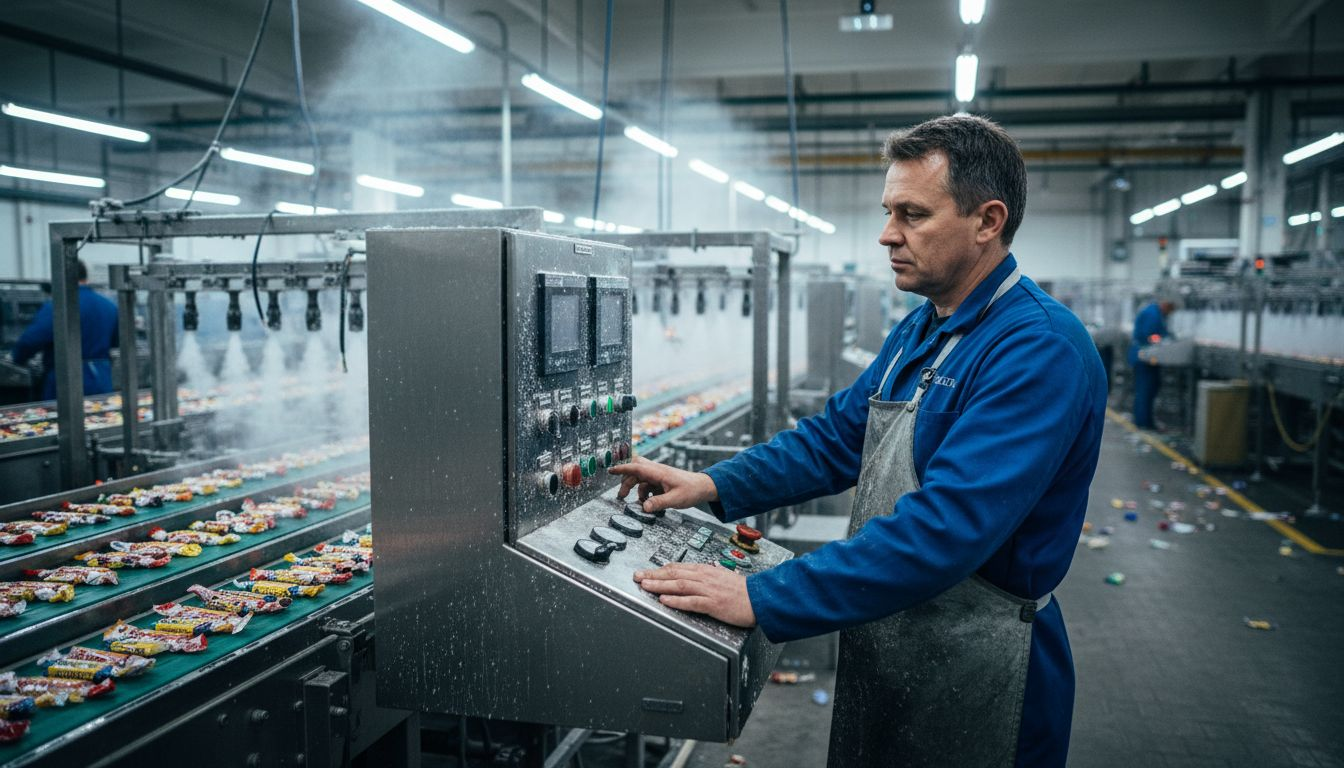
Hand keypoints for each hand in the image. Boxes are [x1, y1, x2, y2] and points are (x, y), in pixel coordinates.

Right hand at [608, 456, 717, 513]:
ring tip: (633, 502)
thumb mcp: (675, 500)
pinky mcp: (662, 481)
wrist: (704, 487)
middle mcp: (657, 471)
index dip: (622, 469)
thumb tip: (644, 508)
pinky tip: (647, 502)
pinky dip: (644, 492)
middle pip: (635, 470)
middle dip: (626, 481)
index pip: (636, 467)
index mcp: (658, 472)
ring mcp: (659, 475)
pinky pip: (648, 484)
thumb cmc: (692, 490)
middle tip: (622, 495)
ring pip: (641, 478)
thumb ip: (658, 503)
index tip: (610, 470)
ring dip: (635, 488)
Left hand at [634, 563, 755, 627]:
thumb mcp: (721, 578)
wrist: (760, 597)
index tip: (647, 571)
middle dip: (653, 575)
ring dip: (660, 585)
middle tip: (637, 576)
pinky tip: (665, 600)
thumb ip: (705, 578)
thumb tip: (690, 578)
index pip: (678, 568)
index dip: (660, 570)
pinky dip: (676, 600)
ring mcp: (708, 590)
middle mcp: (705, 577)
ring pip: (679, 585)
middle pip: (674, 574)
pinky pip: (691, 601)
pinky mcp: (713, 603)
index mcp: (706, 570)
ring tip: (645, 586)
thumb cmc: (742, 591)